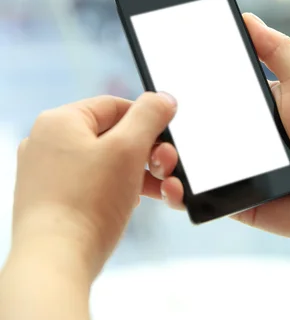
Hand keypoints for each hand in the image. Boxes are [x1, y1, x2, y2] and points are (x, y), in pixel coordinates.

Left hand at [11, 93, 175, 279]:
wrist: (54, 265)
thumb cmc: (87, 204)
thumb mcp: (128, 148)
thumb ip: (150, 115)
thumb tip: (163, 99)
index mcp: (60, 121)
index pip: (114, 105)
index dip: (147, 119)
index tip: (168, 138)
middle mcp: (48, 142)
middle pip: (112, 135)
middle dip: (147, 153)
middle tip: (165, 169)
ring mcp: (46, 173)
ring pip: (105, 162)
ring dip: (138, 174)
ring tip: (161, 192)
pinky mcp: (51, 200)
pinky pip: (92, 184)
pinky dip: (117, 190)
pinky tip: (133, 203)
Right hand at [143, 14, 289, 262]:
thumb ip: (277, 49)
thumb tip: (246, 17)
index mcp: (246, 107)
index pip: (203, 95)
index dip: (177, 89)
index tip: (153, 78)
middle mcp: (233, 137)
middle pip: (187, 129)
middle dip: (160, 124)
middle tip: (145, 116)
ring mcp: (230, 170)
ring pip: (184, 165)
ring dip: (161, 159)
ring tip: (158, 153)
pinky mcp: (234, 202)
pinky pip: (198, 199)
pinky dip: (178, 195)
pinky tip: (172, 185)